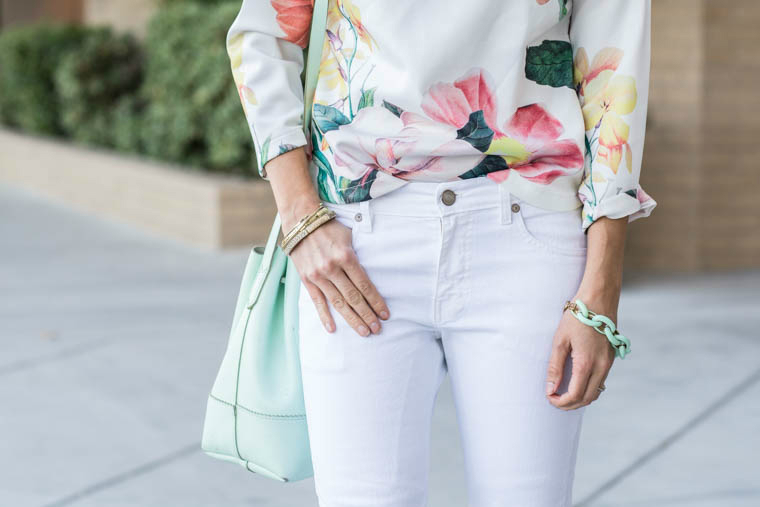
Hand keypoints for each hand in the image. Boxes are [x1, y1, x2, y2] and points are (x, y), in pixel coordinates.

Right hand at [287, 215, 389, 336]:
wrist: (301, 221)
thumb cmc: (329, 228)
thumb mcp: (349, 236)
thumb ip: (358, 256)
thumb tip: (371, 274)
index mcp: (346, 257)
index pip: (365, 285)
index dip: (376, 301)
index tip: (385, 314)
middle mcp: (332, 268)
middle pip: (354, 297)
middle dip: (367, 315)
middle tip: (377, 329)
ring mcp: (318, 276)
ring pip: (338, 303)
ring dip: (352, 319)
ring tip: (363, 331)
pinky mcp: (307, 280)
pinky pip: (317, 301)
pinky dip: (325, 316)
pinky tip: (333, 329)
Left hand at [545, 295, 616, 409]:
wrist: (599, 300)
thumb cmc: (576, 318)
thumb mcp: (560, 341)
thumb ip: (555, 366)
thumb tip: (551, 388)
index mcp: (587, 364)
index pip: (575, 395)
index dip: (560, 402)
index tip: (549, 397)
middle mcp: (601, 367)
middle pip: (587, 399)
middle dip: (569, 404)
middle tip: (554, 399)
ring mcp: (609, 364)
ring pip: (596, 392)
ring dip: (580, 398)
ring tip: (563, 394)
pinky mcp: (611, 359)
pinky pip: (601, 382)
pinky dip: (588, 389)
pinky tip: (576, 384)